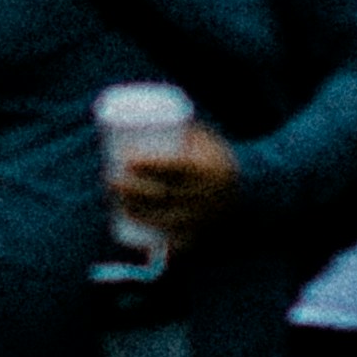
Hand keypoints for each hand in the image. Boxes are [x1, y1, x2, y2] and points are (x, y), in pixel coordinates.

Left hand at [109, 121, 240, 257]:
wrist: (247, 188)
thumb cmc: (213, 157)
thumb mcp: (203, 138)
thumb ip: (177, 127)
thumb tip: (138, 114)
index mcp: (210, 168)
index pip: (175, 167)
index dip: (147, 164)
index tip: (124, 159)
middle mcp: (209, 195)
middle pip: (164, 195)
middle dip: (132, 190)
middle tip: (109, 179)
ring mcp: (205, 218)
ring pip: (164, 219)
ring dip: (136, 212)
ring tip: (114, 200)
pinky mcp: (202, 234)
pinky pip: (175, 241)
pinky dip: (155, 240)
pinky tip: (135, 234)